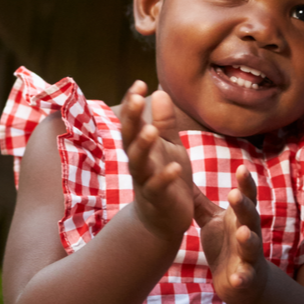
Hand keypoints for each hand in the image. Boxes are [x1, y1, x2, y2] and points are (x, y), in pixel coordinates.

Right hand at [120, 82, 193, 240]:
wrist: (164, 220)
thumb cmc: (165, 178)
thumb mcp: (169, 146)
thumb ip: (164, 123)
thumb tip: (159, 92)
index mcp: (141, 147)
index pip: (133, 121)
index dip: (133, 103)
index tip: (139, 83)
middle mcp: (139, 162)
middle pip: (129, 138)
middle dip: (131, 119)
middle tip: (135, 99)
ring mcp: (146, 181)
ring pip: (139, 162)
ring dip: (143, 146)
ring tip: (150, 130)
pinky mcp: (158, 200)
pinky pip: (158, 188)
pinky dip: (165, 178)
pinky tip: (174, 168)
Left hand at [196, 166, 266, 303]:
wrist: (241, 282)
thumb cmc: (226, 245)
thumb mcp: (211, 221)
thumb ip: (200, 202)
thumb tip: (183, 178)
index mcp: (239, 218)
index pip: (245, 196)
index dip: (245, 183)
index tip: (242, 167)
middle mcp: (248, 232)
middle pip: (249, 216)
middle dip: (243, 206)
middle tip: (234, 194)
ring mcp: (248, 255)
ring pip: (251, 245)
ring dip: (247, 239)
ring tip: (242, 233)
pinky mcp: (246, 276)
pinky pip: (245, 276)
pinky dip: (241, 278)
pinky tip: (236, 279)